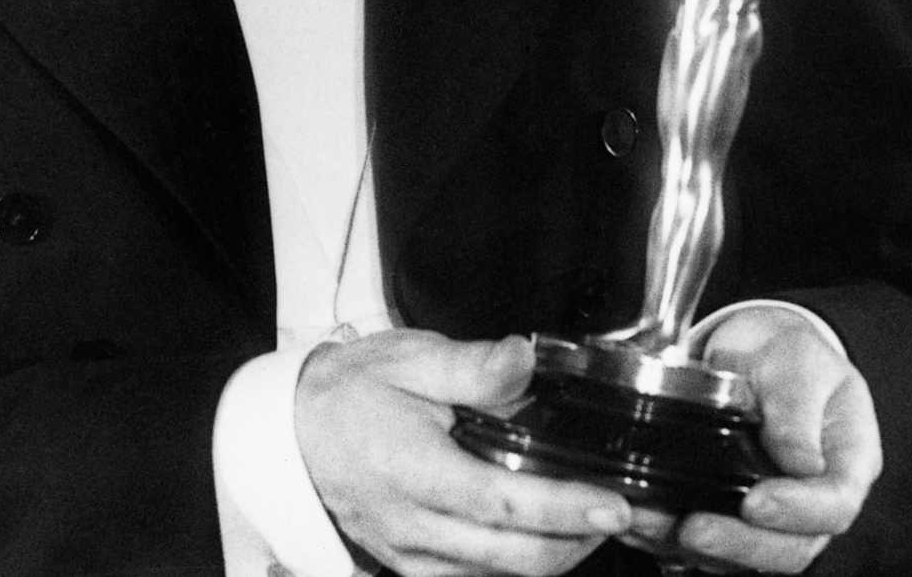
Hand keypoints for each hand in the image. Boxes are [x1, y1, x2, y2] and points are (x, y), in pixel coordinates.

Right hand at [295, 330, 631, 575]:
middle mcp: (413, 525)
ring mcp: (410, 554)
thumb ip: (471, 365)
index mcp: (413, 469)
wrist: (292, 431)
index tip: (615, 504)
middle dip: (579, 541)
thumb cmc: (349, 391)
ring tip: (588, 520)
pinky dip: (517, 563)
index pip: (503, 503)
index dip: (565, 508)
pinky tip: (539, 535)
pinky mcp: (409, 567)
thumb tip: (525, 359)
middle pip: (515, 557)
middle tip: (619, 513)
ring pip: (501, 576)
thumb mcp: (407, 358)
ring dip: (555, 556)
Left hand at [622, 308, 881, 572]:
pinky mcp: (733, 514)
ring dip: (699, 548)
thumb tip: (800, 461)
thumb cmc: (785, 354)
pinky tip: (642, 524)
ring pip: (747, 554)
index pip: (834, 505)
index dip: (797, 512)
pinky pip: (711, 543)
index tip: (754, 502)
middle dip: (740, 544)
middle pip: (790, 546)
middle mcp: (814, 499)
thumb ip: (797, 404)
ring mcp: (776, 513)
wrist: (752, 349)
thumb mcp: (796, 359)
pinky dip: (674, 539)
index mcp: (847, 461)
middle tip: (693, 528)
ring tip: (653, 525)